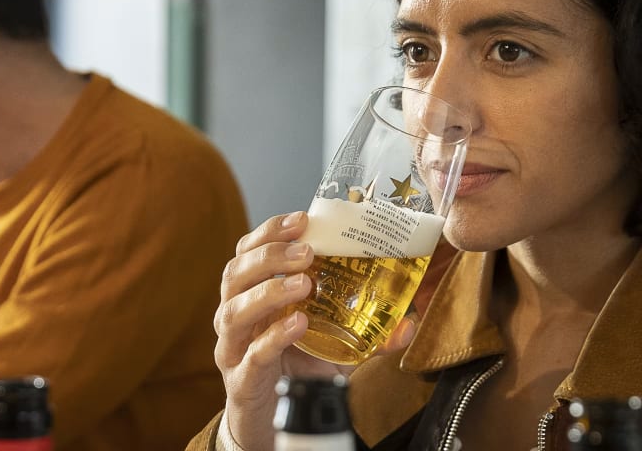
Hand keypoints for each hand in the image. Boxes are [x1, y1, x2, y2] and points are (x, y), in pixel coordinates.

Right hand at [213, 212, 416, 449]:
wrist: (274, 422)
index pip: (249, 252)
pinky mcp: (241, 380)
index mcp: (252, 295)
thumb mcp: (334, 346)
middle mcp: (235, 316)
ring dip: (268, 292)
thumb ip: (367, 333)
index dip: (270, 232)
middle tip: (306, 252)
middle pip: (235, 274)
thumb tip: (408, 322)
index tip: (302, 219)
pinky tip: (298, 324)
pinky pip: (252, 354)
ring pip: (235, 310)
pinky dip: (274, 337)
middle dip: (269, 256)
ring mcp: (233, 348)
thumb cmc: (296, 371)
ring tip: (303, 283)